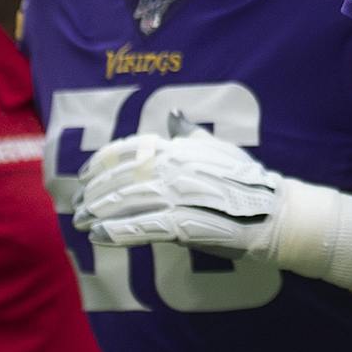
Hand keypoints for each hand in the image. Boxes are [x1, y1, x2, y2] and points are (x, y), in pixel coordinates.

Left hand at [75, 125, 286, 261]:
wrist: (274, 213)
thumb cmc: (248, 182)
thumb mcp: (220, 150)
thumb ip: (191, 134)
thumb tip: (172, 115)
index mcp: (182, 149)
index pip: (131, 149)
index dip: (104, 161)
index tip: (87, 174)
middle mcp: (176, 168)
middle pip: (122, 178)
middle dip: (95, 192)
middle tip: (78, 206)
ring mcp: (179, 195)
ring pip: (126, 202)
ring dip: (99, 214)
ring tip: (82, 223)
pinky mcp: (183, 223)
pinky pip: (141, 227)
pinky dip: (117, 232)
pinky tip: (99, 236)